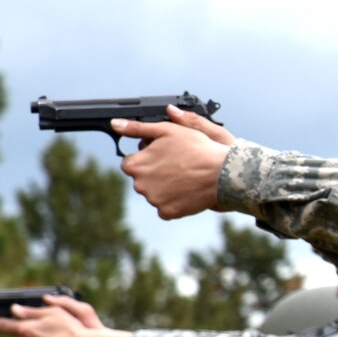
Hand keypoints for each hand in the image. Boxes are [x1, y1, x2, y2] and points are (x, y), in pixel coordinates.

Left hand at [118, 106, 235, 219]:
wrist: (222, 174)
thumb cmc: (196, 148)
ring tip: (185, 178)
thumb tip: (115, 124)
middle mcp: (139, 184)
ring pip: (154, 194)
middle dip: (155, 174)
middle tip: (177, 166)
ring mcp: (153, 200)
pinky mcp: (167, 212)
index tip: (164, 157)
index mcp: (135, 164)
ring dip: (165, 188)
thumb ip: (137, 128)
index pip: (130, 163)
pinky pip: (165, 208)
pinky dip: (174, 202)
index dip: (147, 159)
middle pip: (142, 179)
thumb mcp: (167, 130)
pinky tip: (187, 192)